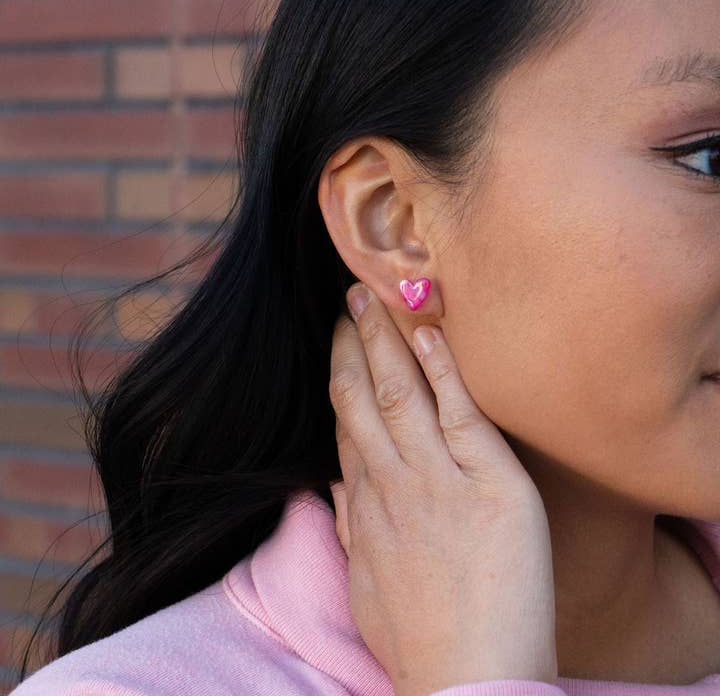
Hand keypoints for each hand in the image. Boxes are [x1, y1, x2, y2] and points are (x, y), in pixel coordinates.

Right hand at [328, 283, 557, 695]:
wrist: (466, 681)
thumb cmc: (418, 637)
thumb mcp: (366, 580)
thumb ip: (352, 526)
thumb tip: (339, 490)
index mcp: (367, 502)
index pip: (349, 422)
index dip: (342, 376)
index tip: (340, 343)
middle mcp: (392, 482)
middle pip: (363, 395)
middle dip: (352, 342)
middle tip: (348, 297)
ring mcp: (437, 480)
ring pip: (401, 393)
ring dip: (385, 339)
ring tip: (373, 296)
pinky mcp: (489, 485)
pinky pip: (461, 415)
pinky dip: (445, 371)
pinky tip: (431, 334)